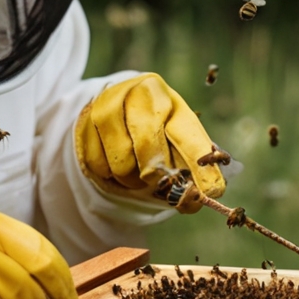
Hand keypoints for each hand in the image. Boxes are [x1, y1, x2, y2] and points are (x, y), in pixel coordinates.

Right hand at [75, 73, 223, 211]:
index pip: (187, 135)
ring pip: (122, 163)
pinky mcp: (85, 123)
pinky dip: (110, 175)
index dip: (200, 165)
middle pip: (150, 150)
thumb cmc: (155, 126)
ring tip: (135, 169)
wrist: (114, 103)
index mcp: (168, 99)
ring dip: (132, 179)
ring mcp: (108, 107)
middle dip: (156, 175)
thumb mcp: (177, 138)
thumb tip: (195, 201)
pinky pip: (100, 167)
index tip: (213, 191)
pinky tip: (115, 162)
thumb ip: (190, 169)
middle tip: (157, 180)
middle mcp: (139, 96)